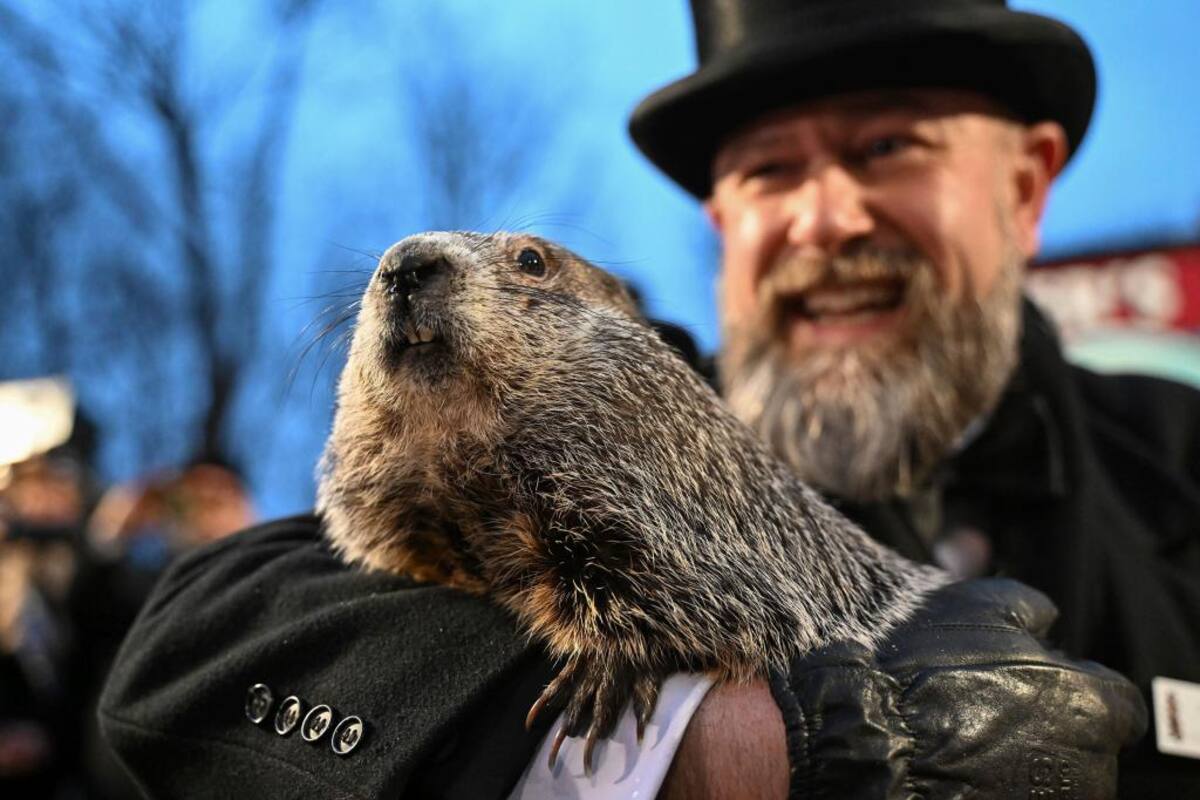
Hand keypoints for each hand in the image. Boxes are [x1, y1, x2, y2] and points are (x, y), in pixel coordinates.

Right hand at [771, 578, 1146, 798]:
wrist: (866, 740)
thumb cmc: (923, 671)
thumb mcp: (978, 606)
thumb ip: (1029, 606)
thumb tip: (1045, 617)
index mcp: (1092, 707)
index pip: (1121, 704)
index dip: (1079, 689)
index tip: (1043, 683)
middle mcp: (1088, 765)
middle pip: (1088, 744)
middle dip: (1053, 725)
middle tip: (995, 708)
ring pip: (1056, 777)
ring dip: (1028, 758)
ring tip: (970, 740)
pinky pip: (1019, 796)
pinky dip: (998, 783)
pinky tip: (960, 766)